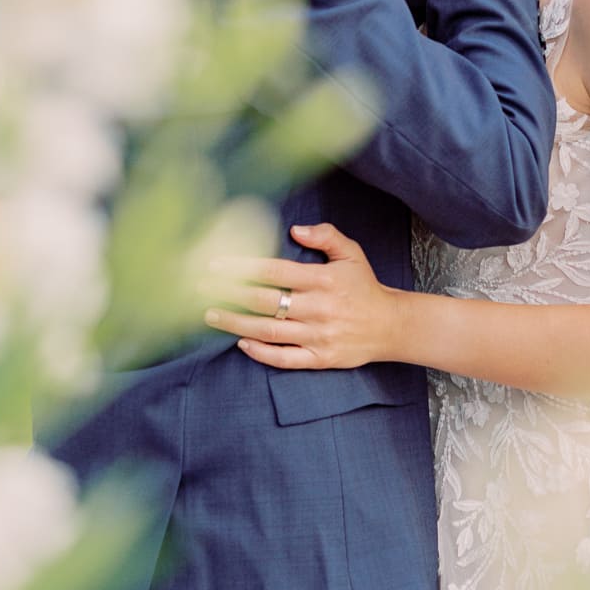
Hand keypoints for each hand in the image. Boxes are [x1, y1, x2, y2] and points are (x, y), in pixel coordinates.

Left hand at [199, 223, 399, 369]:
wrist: (390, 326)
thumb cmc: (364, 286)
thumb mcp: (351, 253)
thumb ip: (325, 236)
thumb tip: (294, 229)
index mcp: (324, 280)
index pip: (275, 271)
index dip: (242, 267)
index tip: (214, 264)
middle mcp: (319, 308)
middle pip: (265, 302)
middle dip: (229, 295)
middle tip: (200, 289)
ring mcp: (319, 337)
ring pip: (269, 331)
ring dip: (236, 323)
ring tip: (211, 315)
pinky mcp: (320, 359)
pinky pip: (285, 359)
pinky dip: (261, 352)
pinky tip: (240, 342)